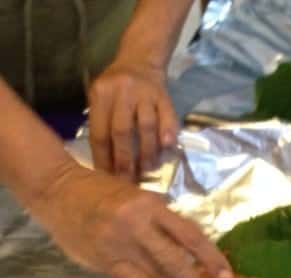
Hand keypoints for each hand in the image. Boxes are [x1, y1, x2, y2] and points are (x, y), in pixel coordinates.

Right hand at [33, 162, 232, 277]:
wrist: (58, 190)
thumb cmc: (103, 193)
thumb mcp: (138, 198)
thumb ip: (161, 222)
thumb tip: (190, 251)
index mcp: (152, 205)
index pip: (189, 234)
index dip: (210, 256)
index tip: (227, 275)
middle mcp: (138, 223)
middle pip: (175, 256)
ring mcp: (119, 242)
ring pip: (156, 271)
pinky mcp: (103, 258)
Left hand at [88, 60, 178, 180]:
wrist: (140, 60)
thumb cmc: (116, 88)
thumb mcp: (100, 98)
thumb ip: (100, 125)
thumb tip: (104, 164)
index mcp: (100, 94)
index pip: (100, 132)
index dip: (103, 158)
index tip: (107, 178)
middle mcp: (122, 91)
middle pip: (122, 132)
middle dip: (125, 160)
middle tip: (128, 180)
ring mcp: (145, 93)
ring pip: (146, 127)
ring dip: (147, 152)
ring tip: (147, 169)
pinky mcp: (164, 96)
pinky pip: (167, 118)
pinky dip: (167, 134)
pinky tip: (167, 149)